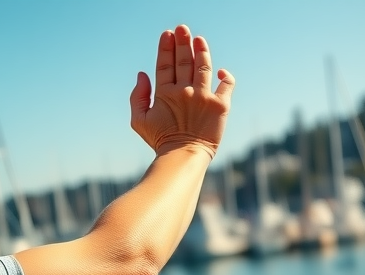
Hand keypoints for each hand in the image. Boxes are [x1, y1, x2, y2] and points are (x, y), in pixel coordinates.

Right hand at [129, 25, 234, 157]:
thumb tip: (142, 74)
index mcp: (165, 94)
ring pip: (203, 66)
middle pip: (183, 60)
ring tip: (199, 39)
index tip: (167, 34)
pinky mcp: (220, 105)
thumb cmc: (160, 140)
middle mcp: (184, 91)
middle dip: (182, 41)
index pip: (164, 64)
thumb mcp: (139, 121)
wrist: (183, 157)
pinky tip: (221, 71)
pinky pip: (226, 85)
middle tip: (182, 28)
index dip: (165, 48)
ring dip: (201, 50)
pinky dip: (226, 76)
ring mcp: (203, 97)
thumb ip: (137, 97)